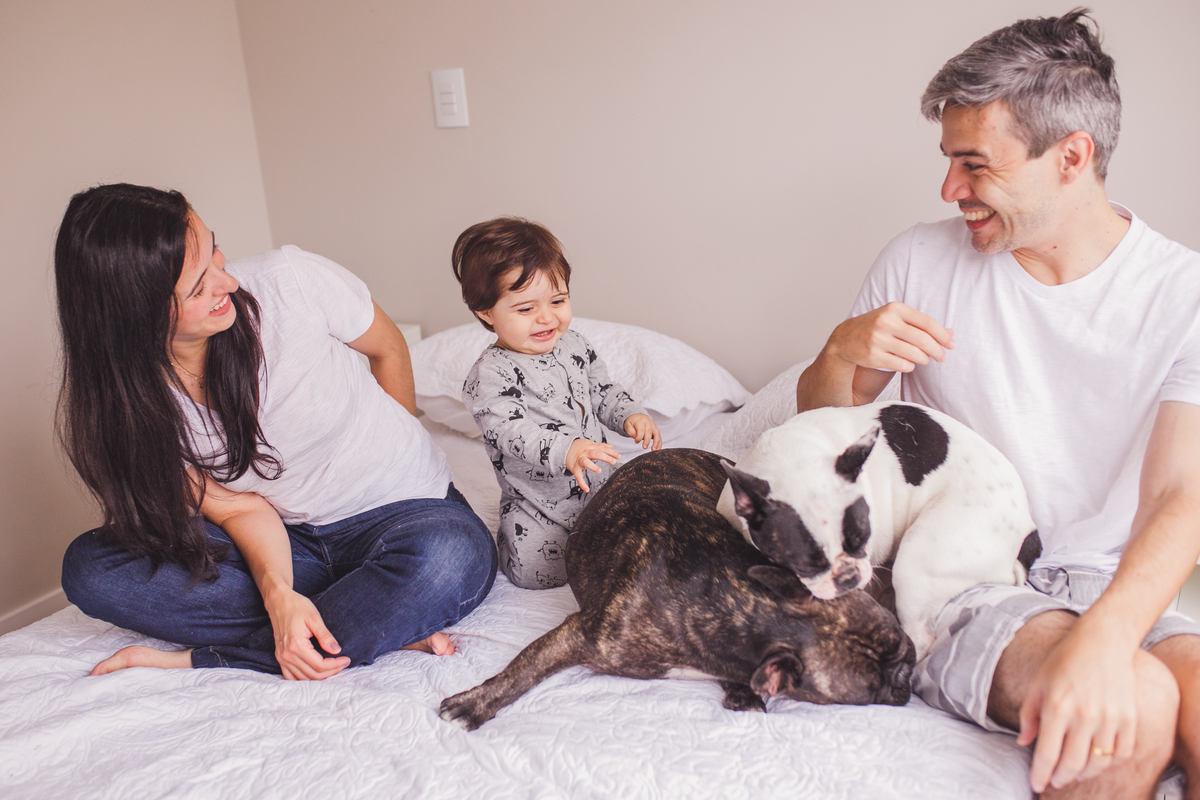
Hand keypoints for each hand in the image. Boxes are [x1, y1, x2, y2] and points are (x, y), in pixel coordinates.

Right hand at [263, 581, 351, 680]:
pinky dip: (304, 678)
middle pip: (313, 674)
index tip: (347, 659)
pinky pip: (290, 676)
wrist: (278, 601)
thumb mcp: (314, 617)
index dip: (335, 665)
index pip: (319, 665)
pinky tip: (315, 672)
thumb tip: (337, 650)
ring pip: (303, 678)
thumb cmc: (297, 606)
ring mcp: (281, 657)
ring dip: (319, 676)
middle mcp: (286, 655)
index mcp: (296, 645)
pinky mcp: (279, 656)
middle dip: (331, 671)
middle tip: (343, 663)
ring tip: (333, 667)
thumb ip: (325, 636)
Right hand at [566, 438, 620, 492]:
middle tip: (613, 462)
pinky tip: (587, 489)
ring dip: (592, 466)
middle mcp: (585, 453)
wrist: (564, 449)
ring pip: (585, 462)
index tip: (619, 456)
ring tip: (599, 471)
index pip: (602, 448)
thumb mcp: (589, 444)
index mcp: (590, 447)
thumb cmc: (579, 448)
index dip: (611, 452)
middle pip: (596, 453)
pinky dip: (582, 483)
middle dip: (605, 457)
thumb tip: (611, 446)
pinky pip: (578, 476)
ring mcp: (579, 460)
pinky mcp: (574, 468)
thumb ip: (600, 445)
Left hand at [624, 413, 662, 450]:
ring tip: (654, 449)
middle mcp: (648, 423)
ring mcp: (653, 426)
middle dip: (647, 440)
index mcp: (640, 421)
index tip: (636, 442)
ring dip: (656, 442)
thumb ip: (629, 430)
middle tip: (644, 447)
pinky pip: (659, 436)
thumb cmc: (633, 422)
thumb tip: (634, 436)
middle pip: (649, 431)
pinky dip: (659, 443)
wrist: (638, 417)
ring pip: (657, 433)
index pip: (641, 429)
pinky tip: (658, 449)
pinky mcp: (656, 430)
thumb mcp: (627, 424)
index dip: (639, 437)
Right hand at [828, 302, 953, 373]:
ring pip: (913, 354)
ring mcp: (877, 339)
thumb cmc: (876, 327)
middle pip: (922, 339)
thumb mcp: (896, 318)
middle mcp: (885, 322)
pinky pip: (902, 365)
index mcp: (894, 309)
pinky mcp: (873, 356)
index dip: (942, 335)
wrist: (845, 339)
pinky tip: (910, 364)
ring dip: (924, 359)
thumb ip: (921, 325)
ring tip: (925, 360)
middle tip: (942, 357)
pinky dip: (910, 366)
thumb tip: (951, 333)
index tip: (951, 344)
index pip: (926, 322)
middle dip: (937, 350)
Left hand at [1017, 624, 1137, 791]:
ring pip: (1097, 764)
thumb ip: (1029, 715)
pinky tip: (1097, 762)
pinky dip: (1108, 764)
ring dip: (1083, 774)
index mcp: (1057, 707)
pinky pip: (1121, 754)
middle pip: (1072, 764)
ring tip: (1073, 774)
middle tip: (1054, 781)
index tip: (1036, 785)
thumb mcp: (1038, 683)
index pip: (1047, 754)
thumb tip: (1024, 743)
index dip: (1040, 774)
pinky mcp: (1129, 718)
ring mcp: (1110, 718)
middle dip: (1060, 778)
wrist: (1103, 641)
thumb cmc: (1065, 660)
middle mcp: (1084, 715)